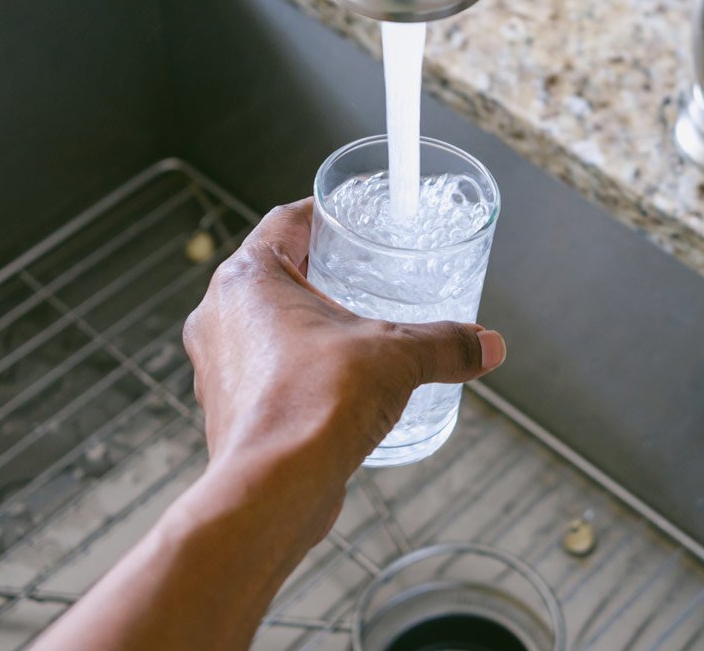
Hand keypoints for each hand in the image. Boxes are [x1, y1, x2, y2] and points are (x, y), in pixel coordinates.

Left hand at [182, 198, 505, 539]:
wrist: (275, 489)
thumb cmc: (315, 404)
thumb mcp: (397, 357)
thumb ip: (444, 344)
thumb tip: (487, 345)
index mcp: (247, 279)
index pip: (286, 223)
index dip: (321, 214)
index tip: (347, 216)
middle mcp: (218, 316)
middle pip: (272, 275)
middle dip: (318, 275)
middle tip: (359, 274)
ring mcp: (216, 365)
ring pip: (262, 327)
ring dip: (302, 327)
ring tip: (352, 336)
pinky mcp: (226, 409)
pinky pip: (262, 373)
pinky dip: (295, 371)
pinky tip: (334, 388)